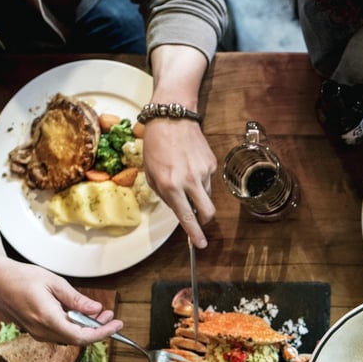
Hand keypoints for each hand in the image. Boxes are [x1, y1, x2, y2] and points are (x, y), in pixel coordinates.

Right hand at [0, 255, 122, 343]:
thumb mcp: (53, 282)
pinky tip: (80, 314)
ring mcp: (36, 332)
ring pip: (69, 337)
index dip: (102, 333)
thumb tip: (95, 309)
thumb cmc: (21, 277)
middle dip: (97, 329)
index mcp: (47, 319)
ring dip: (86, 327)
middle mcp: (41, 331)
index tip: (116, 325)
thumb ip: (75, 299)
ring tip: (99, 313)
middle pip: (77, 339)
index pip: (81, 336)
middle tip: (110, 315)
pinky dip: (74, 326)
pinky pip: (59, 333)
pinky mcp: (34, 330)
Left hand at [142, 118, 216, 247]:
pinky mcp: (211, 163)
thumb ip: (165, 195)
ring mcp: (203, 171)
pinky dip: (200, 179)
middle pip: (207, 212)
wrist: (171, 117)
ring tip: (186, 179)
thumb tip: (179, 209)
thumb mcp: (151, 173)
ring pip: (207, 196)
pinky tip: (190, 165)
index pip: (186, 216)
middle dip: (204, 221)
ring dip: (199, 196)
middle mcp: (189, 180)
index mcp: (171, 185)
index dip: (194, 234)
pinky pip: (209, 180)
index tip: (200, 244)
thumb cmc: (156, 145)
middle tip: (199, 220)